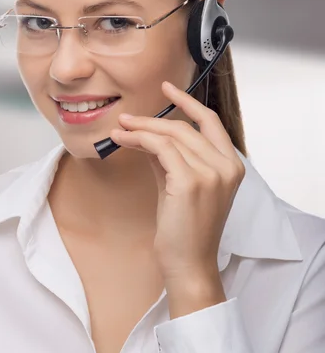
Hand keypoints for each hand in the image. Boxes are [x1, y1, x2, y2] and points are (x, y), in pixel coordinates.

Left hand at [110, 81, 245, 284]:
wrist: (188, 264)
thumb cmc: (185, 228)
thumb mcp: (180, 184)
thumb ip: (171, 157)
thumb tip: (146, 134)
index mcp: (231, 165)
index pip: (210, 122)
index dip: (188, 102)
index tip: (167, 88)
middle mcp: (226, 166)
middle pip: (185, 127)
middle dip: (152, 119)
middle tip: (127, 119)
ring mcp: (211, 173)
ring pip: (171, 135)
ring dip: (141, 129)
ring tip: (120, 129)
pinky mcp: (190, 181)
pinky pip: (160, 148)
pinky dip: (140, 140)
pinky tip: (124, 140)